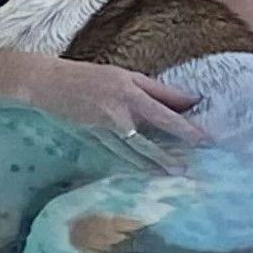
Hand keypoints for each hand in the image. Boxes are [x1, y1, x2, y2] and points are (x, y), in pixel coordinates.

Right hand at [11, 56, 207, 169]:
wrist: (48, 83)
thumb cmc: (92, 76)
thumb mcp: (127, 76)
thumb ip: (159, 90)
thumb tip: (190, 100)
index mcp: (130, 92)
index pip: (164, 114)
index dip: (185, 127)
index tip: (204, 139)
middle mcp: (118, 112)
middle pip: (149, 139)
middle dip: (169, 156)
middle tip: (188, 170)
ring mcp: (104, 128)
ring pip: (133, 152)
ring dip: (153, 165)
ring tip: (172, 176)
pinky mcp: (92, 139)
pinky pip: (116, 154)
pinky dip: (131, 164)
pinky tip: (145, 172)